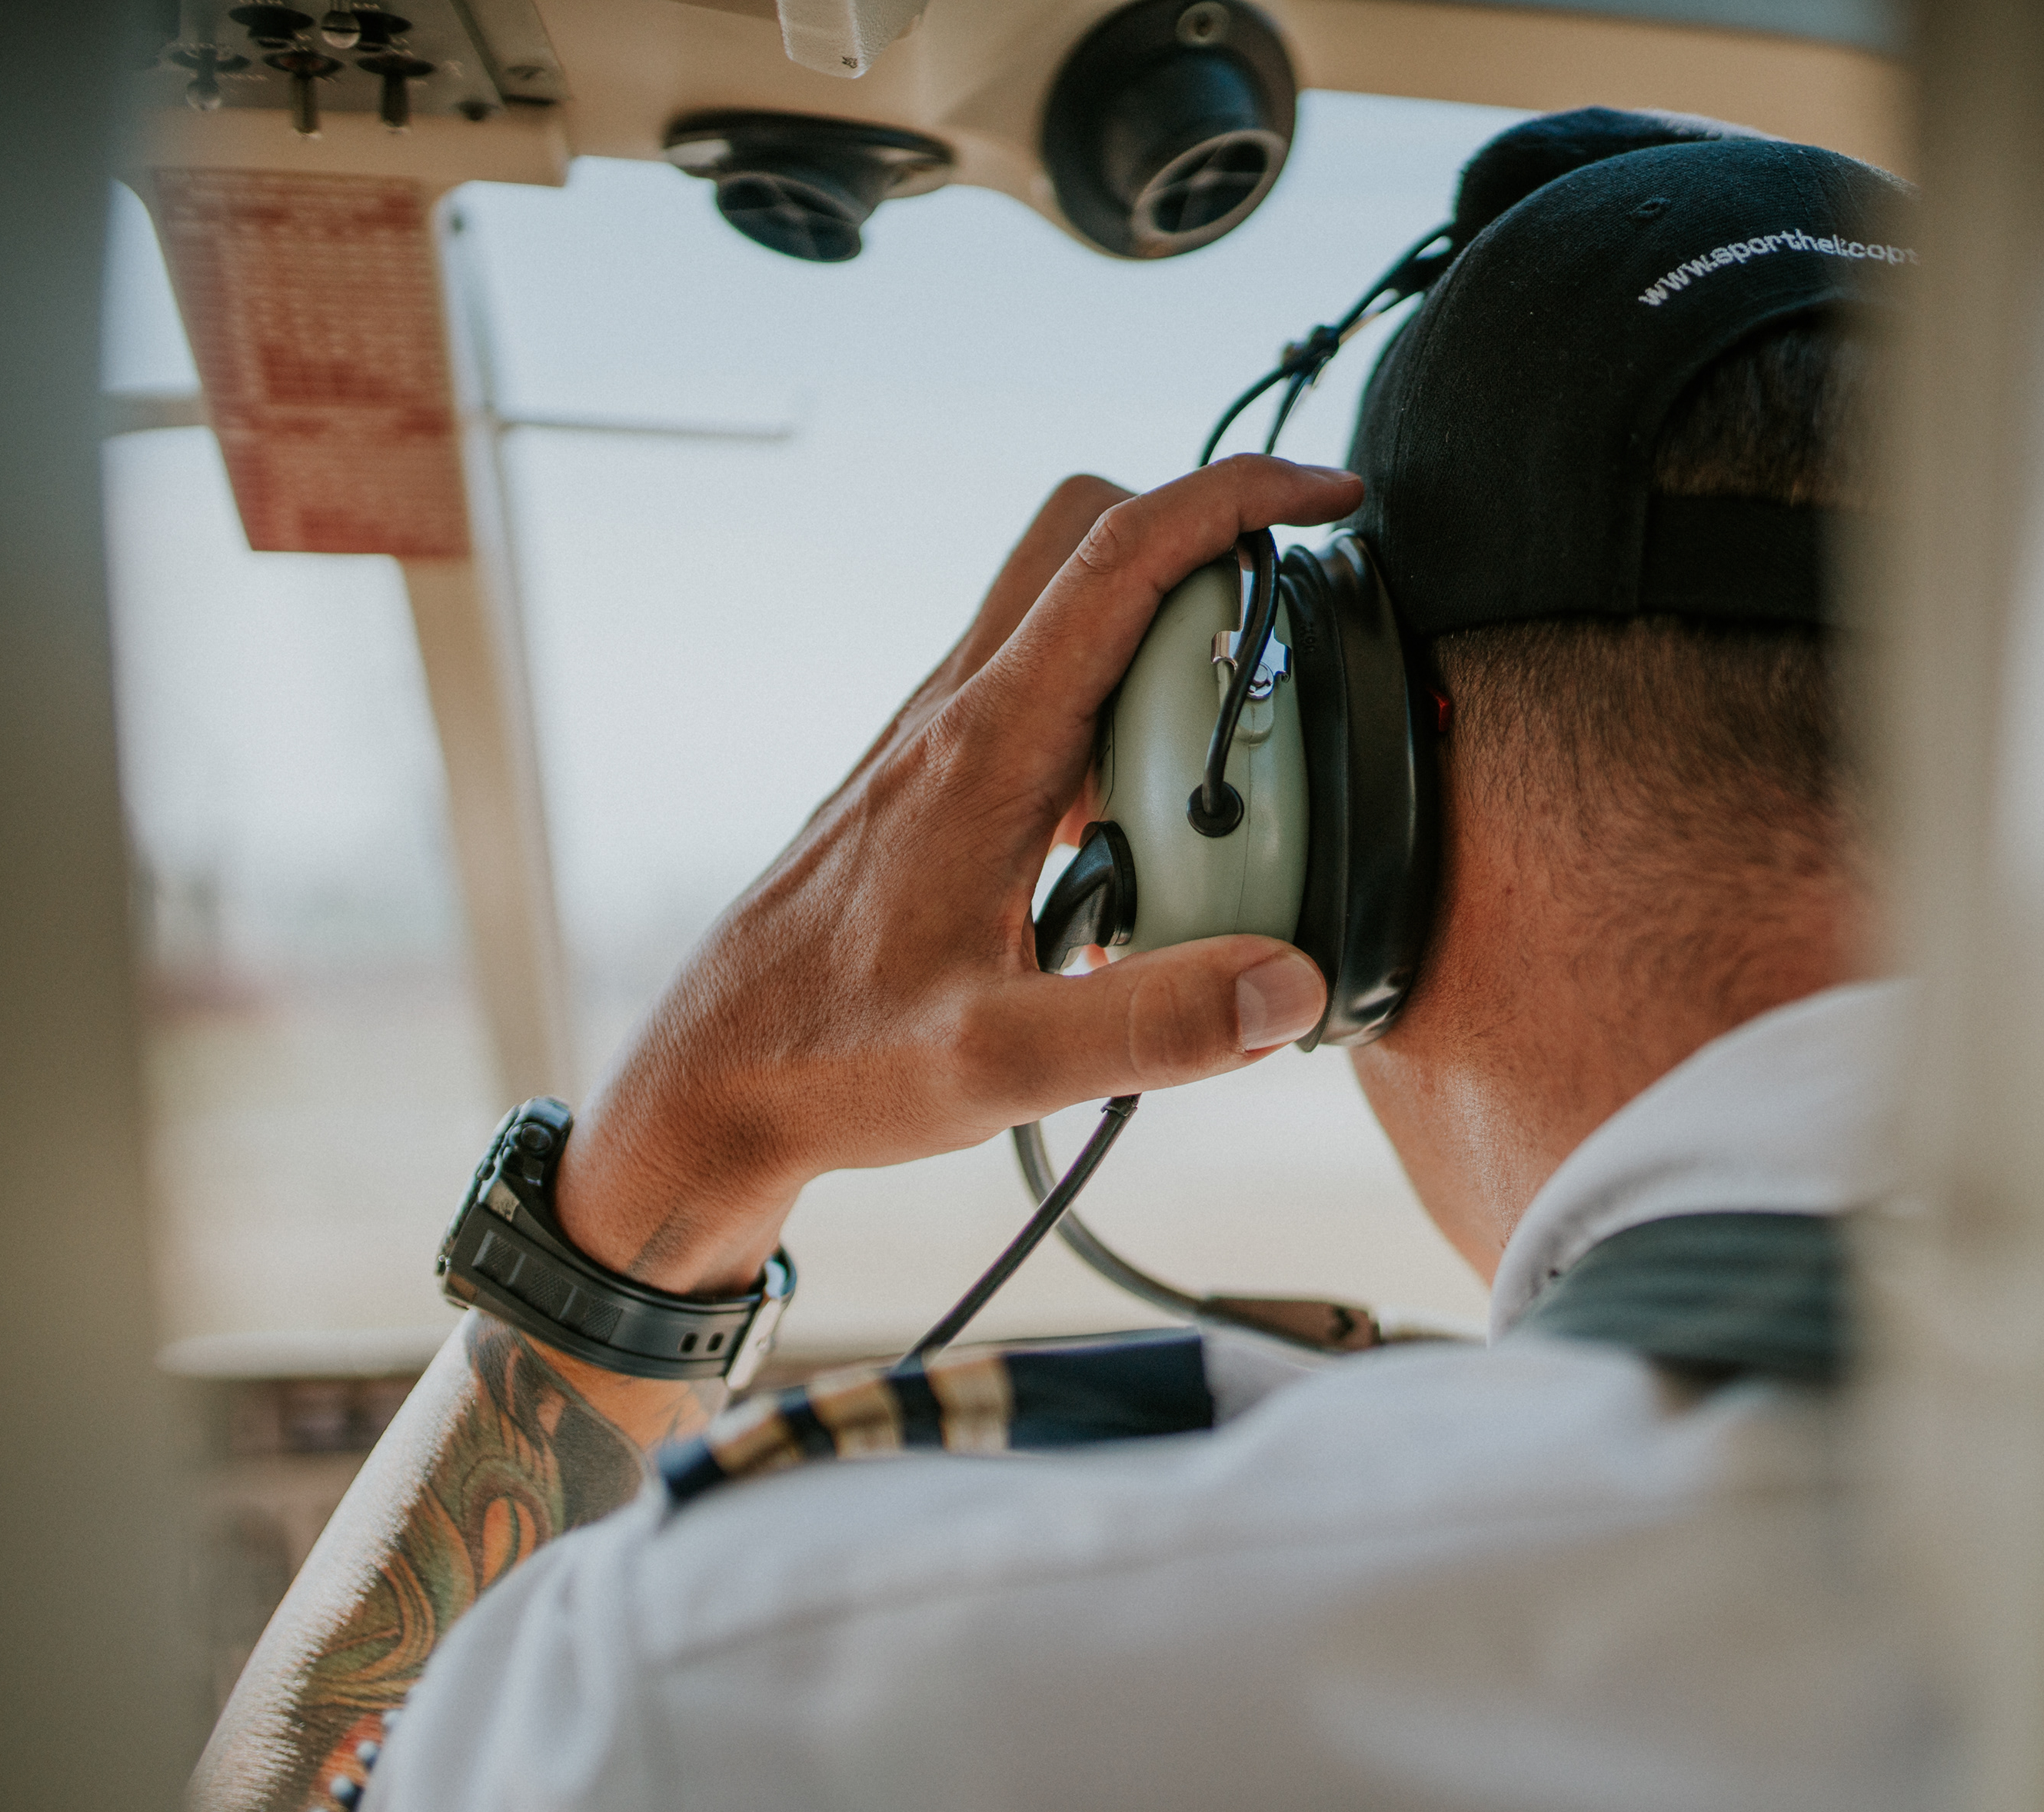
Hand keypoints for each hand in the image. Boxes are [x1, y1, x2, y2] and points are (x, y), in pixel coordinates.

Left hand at [551, 456, 1363, 1295]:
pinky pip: (1045, 701)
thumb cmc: (831, 1063)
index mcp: (984, 747)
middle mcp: (957, 717)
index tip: (1332, 496)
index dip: (1239, 498)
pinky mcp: (933, 787)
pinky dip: (1119, 725)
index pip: (1121, 556)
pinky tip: (1146, 845)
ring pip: (1065, 616)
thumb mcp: (1001, 1063)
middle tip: (1289, 631)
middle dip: (1203, 542)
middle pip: (1086, 540)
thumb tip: (1291, 984)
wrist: (711, 1083)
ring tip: (1234, 767)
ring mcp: (939, 745)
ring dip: (1162, 644)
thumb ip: (1153, 1026)